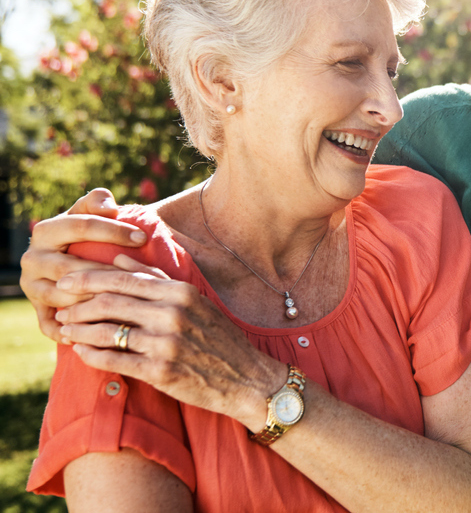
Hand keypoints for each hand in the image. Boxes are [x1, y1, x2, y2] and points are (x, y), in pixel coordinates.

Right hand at [21, 189, 148, 340]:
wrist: (68, 255)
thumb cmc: (88, 230)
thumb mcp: (89, 211)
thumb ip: (97, 202)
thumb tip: (108, 206)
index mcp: (45, 231)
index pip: (81, 227)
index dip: (113, 231)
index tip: (142, 237)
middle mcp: (32, 259)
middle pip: (71, 267)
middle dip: (107, 271)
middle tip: (137, 276)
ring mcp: (32, 287)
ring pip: (63, 297)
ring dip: (92, 301)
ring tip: (124, 302)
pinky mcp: (37, 310)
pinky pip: (51, 325)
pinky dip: (72, 331)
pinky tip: (100, 330)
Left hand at [55, 270, 284, 430]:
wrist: (246, 378)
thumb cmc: (218, 337)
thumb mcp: (195, 300)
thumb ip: (157, 278)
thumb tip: (120, 258)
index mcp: (181, 292)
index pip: (124, 279)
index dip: (89, 279)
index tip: (66, 283)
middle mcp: (173, 314)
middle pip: (111, 302)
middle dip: (77, 305)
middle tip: (58, 308)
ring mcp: (166, 344)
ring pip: (108, 331)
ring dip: (80, 330)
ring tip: (64, 330)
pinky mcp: (161, 372)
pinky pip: (116, 361)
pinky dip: (92, 356)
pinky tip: (81, 353)